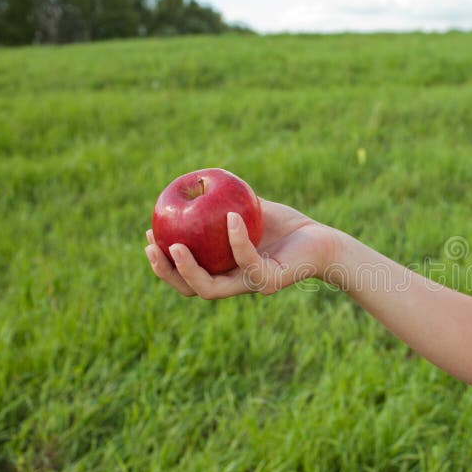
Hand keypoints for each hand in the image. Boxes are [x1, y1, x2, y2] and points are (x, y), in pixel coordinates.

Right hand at [144, 197, 338, 299]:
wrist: (322, 240)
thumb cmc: (288, 227)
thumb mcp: (250, 210)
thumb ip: (223, 202)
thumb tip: (195, 182)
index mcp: (225, 270)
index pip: (187, 274)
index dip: (164, 261)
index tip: (149, 235)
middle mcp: (235, 282)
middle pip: (191, 288)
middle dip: (166, 272)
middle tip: (151, 247)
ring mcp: (251, 285)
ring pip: (210, 289)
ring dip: (188, 270)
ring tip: (175, 246)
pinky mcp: (270, 280)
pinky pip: (247, 261)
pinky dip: (236, 239)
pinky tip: (230, 217)